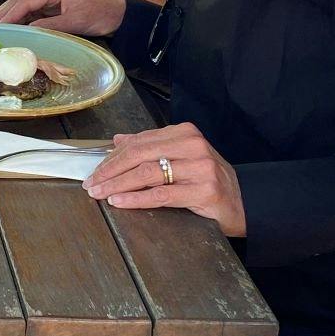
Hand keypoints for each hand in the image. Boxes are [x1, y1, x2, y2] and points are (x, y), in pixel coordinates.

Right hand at [0, 0, 124, 36]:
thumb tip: (27, 31)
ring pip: (23, 5)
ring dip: (6, 16)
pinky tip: (7, 26)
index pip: (26, 1)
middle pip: (20, 0)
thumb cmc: (102, 13)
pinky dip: (18, 18)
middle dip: (1, 13)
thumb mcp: (76, 22)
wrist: (120, 12)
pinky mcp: (54, 2)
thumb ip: (50, 25)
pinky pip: (31, 10)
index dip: (9, 14)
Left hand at [84, 123, 245, 234]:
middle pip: (140, 154)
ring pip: (148, 173)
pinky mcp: (204, 190)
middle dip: (111, 170)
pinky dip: (137, 198)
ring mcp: (200, 168)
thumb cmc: (208, 180)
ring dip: (118, 184)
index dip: (113, 157)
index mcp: (185, 133)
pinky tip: (120, 201)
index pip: (140, 142)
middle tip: (91, 183)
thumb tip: (119, 140)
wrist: (243, 202)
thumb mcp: (181, 157)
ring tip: (100, 193)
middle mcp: (193, 146)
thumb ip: (152, 147)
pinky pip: (162, 194)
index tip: (95, 170)